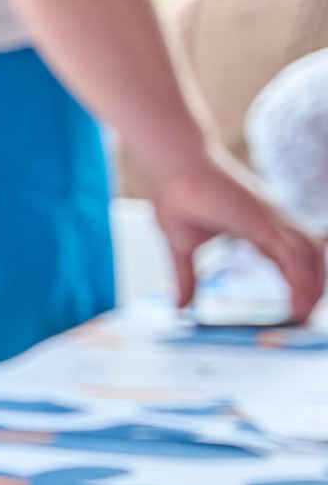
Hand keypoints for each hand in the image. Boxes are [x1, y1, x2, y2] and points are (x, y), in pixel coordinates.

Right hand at [145, 147, 324, 320]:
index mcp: (258, 225)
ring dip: (312, 289)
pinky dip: (302, 282)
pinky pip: (295, 257)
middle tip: (305, 318)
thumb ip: (186, 278)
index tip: (295, 309)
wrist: (171, 166)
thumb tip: (179, 306)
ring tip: (303, 316)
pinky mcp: (265, 221)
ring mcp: (273, 219)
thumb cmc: (175, 195)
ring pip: (311, 257)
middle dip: (313, 288)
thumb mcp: (181, 248)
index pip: (291, 257)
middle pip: (311, 257)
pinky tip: (297, 305)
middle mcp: (273, 221)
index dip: (298, 283)